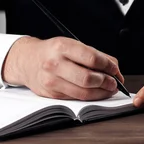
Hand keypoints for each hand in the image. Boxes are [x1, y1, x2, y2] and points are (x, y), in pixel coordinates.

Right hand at [2, 36, 123, 100]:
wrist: (27, 61)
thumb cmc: (53, 51)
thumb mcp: (72, 45)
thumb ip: (94, 55)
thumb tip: (114, 68)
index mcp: (63, 47)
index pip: (92, 58)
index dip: (108, 66)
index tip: (116, 70)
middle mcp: (55, 63)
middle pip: (87, 78)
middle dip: (106, 82)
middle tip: (114, 83)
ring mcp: (51, 80)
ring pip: (83, 92)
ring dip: (101, 93)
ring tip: (109, 89)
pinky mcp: (51, 94)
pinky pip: (75, 98)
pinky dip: (90, 97)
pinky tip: (96, 92)